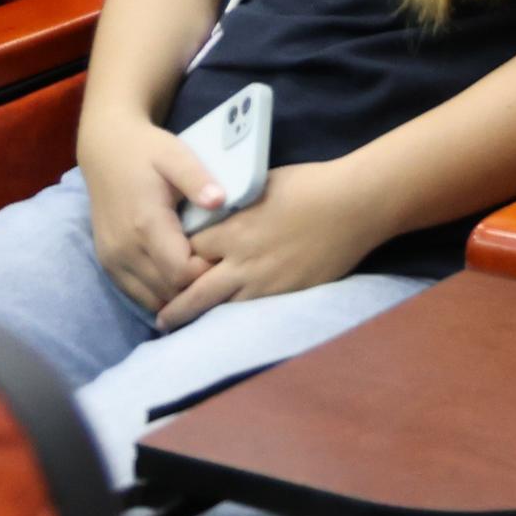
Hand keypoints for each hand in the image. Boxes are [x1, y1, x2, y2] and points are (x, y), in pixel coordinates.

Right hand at [82, 121, 219, 316]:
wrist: (105, 150)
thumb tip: (220, 200)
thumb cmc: (146, 151)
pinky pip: (135, 294)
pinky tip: (176, 276)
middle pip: (168, 291)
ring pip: (151, 299)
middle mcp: (124, 249)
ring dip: (177, 293)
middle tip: (216, 266)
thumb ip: (197, 179)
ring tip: (198, 271)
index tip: (223, 255)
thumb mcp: (175, 155)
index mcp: (145, 224)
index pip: (181, 272)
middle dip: (195, 286)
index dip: (206, 271)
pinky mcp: (106, 262)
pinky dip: (158, 293)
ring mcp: (112, 259)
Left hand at [157, 159, 381, 332]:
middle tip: (161, 320)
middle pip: (196, 293)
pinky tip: (229, 323)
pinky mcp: (288, 294)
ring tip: (190, 330)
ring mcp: (266, 283)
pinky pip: (253, 312)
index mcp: (234, 230)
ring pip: (223, 309)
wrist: (355, 204)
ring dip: (204, 318)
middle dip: (175, 308)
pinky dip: (237, 318)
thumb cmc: (310, 185)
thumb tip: (218, 214)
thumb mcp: (261, 187)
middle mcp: (243, 262)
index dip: (177, 260)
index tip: (169, 266)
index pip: (188, 253)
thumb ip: (234, 207)